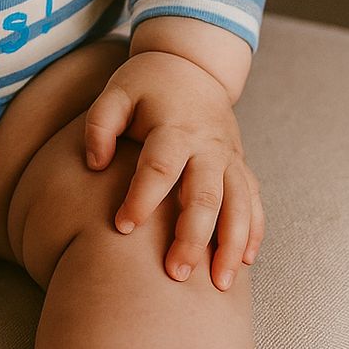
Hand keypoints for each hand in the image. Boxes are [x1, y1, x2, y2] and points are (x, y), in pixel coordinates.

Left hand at [83, 49, 264, 291]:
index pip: (159, 168)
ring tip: (218, 284)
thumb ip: (100, 125)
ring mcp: (228, 157)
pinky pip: (253, 201)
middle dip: (192, 237)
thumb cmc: (147, 83)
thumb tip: (95, 165)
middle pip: (205, 195)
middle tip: (174, 274)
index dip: (141, 198)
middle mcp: (207, 145)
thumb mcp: (117, 92)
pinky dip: (252, 231)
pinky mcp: (239, 165)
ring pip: (237, 204)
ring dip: (230, 244)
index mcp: (174, 127)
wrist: (191, 64)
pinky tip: (244, 261)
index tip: (121, 226)